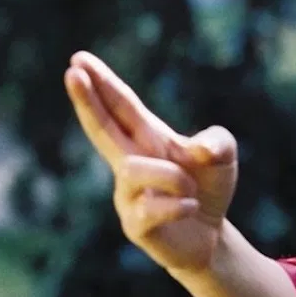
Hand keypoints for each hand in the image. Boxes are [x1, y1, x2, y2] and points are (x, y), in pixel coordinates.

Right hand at [63, 51, 238, 274]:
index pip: (121, 106)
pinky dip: (182, 205)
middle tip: (71, 72)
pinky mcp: (134, 225)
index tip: (79, 60)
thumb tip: (198, 150)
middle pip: (102, 127)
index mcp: (148, 138)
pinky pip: (152, 209)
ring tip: (192, 189)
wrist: (211, 235)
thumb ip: (218, 142)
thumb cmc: (209, 187)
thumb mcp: (223, 156)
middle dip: (87, 101)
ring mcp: (127, 194)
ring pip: (134, 171)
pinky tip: (191, 209)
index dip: (102, 84)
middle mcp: (131, 162)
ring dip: (173, 177)